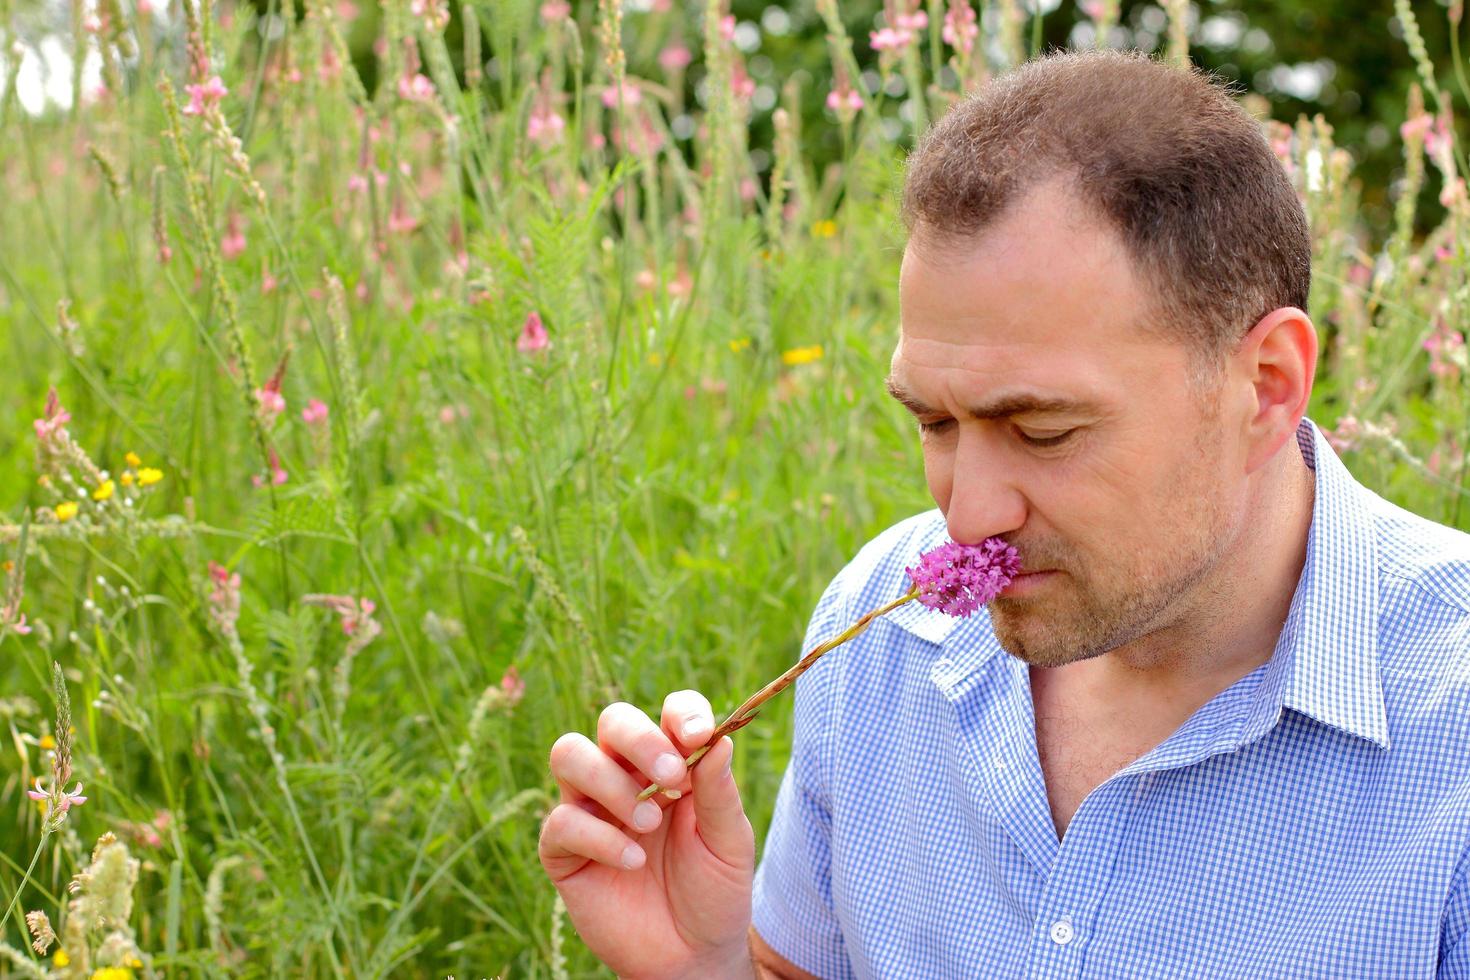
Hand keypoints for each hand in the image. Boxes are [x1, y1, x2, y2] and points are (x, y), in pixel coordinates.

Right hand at [539, 692, 756, 979]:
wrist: (692, 955)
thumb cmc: (714, 891)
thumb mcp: (729, 842)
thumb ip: (720, 791)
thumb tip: (718, 738)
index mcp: (672, 765)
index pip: (670, 713)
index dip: (681, 713)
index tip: (698, 735)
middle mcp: (627, 776)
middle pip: (613, 720)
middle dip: (640, 739)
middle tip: (672, 777)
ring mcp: (591, 809)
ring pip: (569, 753)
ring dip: (610, 780)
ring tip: (648, 821)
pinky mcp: (564, 850)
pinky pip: (562, 821)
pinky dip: (600, 837)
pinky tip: (632, 862)